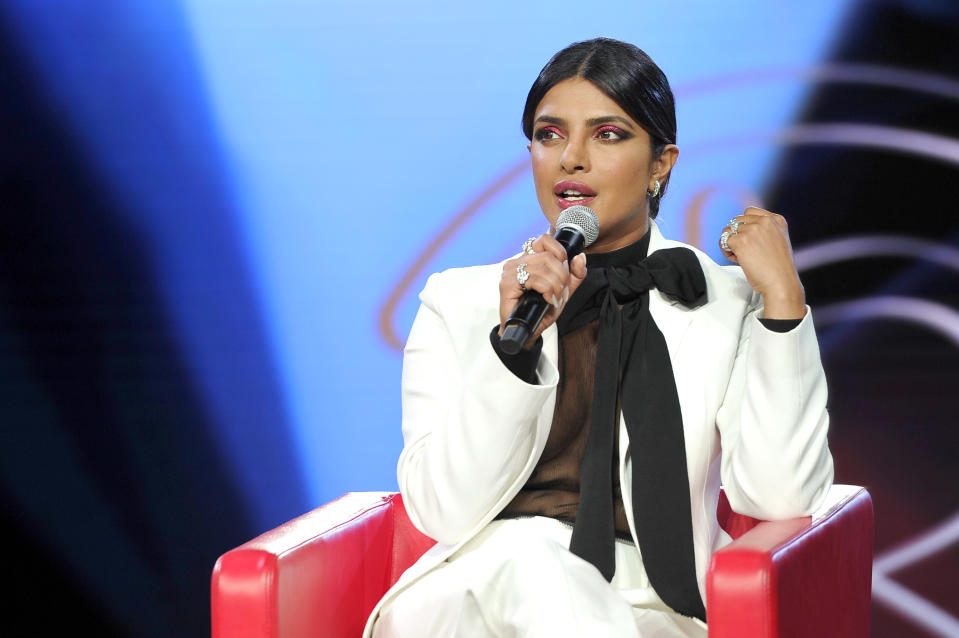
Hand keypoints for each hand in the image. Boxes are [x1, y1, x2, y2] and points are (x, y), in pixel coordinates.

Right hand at [498, 234, 587, 348]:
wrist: (525, 331)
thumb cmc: (540, 310)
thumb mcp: (563, 291)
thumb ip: (574, 275)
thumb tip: (580, 257)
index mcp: (528, 259)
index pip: (544, 240)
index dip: (559, 252)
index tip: (564, 268)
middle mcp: (517, 262)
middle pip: (548, 256)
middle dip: (562, 275)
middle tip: (560, 290)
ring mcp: (510, 272)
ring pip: (544, 268)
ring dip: (556, 286)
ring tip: (554, 298)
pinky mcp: (507, 283)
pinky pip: (536, 280)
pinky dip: (547, 291)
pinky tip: (547, 299)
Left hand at [719, 207, 805, 319]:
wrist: (781, 282)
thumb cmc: (779, 269)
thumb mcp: (778, 242)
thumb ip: (765, 232)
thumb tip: (741, 231)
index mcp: (776, 220)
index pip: (749, 212)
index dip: (744, 226)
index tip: (749, 240)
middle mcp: (764, 221)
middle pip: (737, 221)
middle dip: (737, 235)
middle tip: (745, 252)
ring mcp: (752, 230)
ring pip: (728, 230)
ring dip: (730, 243)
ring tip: (741, 256)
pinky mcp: (741, 241)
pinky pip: (723, 241)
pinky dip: (726, 251)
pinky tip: (737, 259)